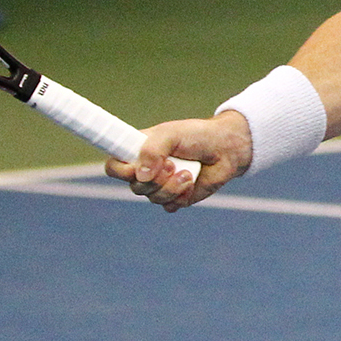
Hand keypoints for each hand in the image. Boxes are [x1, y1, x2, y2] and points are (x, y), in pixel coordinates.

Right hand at [106, 112, 252, 211]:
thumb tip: (140, 176)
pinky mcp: (177, 197)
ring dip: (171, 187)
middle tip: (172, 165)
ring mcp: (161, 185)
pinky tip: (191, 182)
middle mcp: (147, 170)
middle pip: (134, 187)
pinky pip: (169, 206)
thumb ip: (152, 149)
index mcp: (139, 151)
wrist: (226, 149)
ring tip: (187, 173)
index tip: (133, 169)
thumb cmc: (197, 135)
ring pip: (153, 198)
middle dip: (154, 179)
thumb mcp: (171, 134)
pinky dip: (181, 196)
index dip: (119, 171)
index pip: (114, 166)